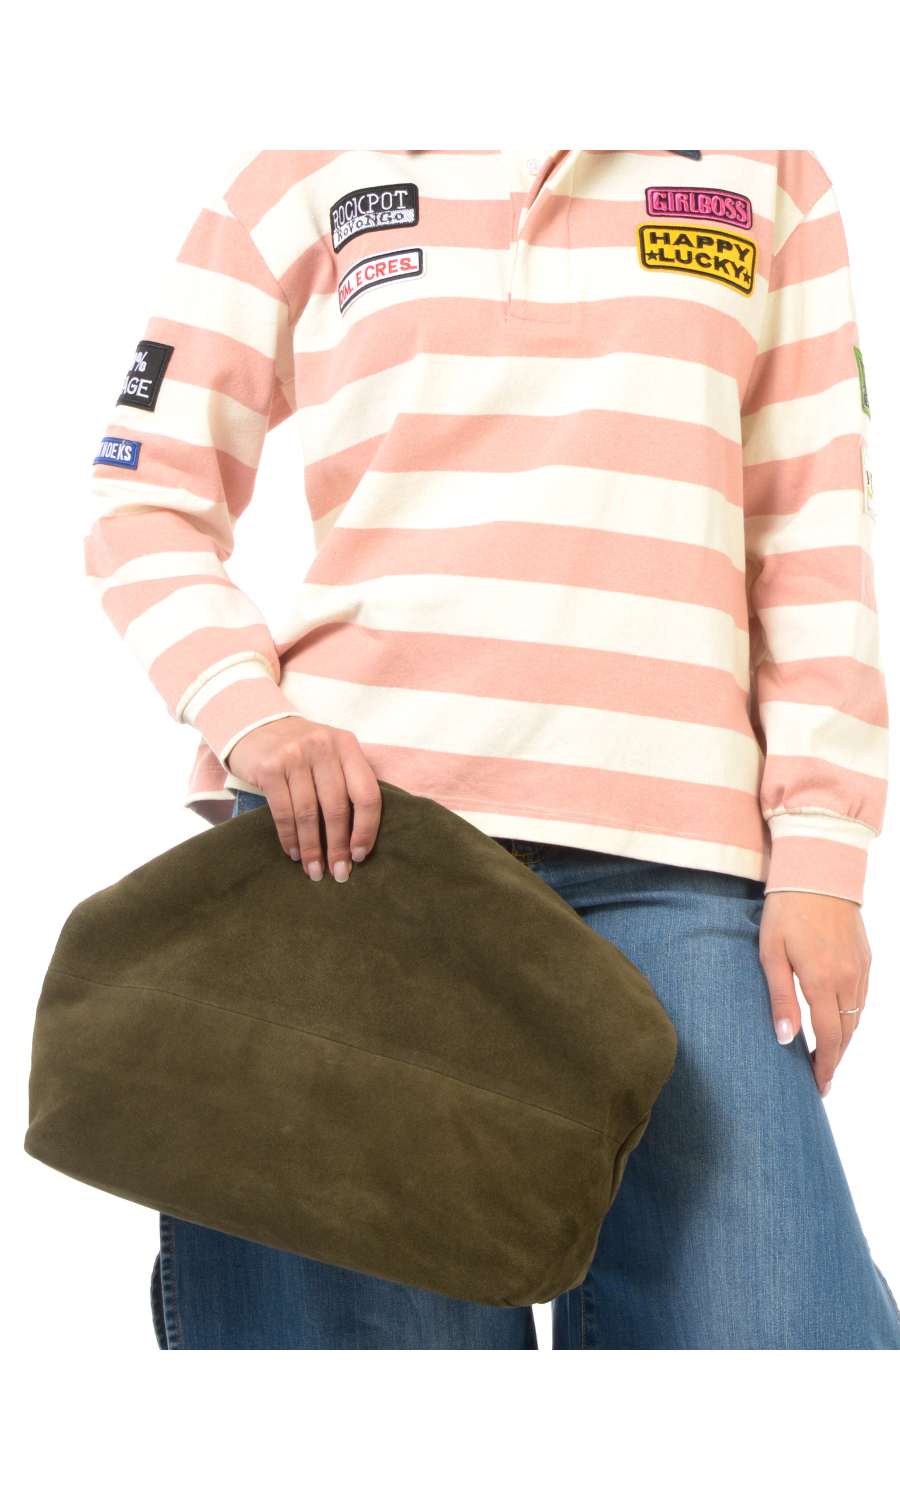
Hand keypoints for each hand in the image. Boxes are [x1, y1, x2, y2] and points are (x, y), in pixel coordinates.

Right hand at [226, 716, 382, 881]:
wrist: (255, 725)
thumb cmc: (300, 749)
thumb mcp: (330, 754)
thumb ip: (347, 781)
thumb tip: (356, 838)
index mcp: (347, 744)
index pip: (367, 793)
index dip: (366, 829)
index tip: (360, 855)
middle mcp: (323, 746)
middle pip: (337, 808)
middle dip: (338, 847)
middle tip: (338, 873)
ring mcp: (294, 755)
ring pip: (308, 814)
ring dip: (312, 848)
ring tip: (314, 870)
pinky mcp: (269, 767)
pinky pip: (283, 812)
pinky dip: (290, 837)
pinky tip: (293, 852)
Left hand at [759, 891, 870, 1095]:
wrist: (818, 871)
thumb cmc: (786, 911)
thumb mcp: (771, 953)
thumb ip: (780, 998)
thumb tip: (786, 1039)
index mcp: (823, 981)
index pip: (830, 1039)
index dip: (825, 1066)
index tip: (818, 1087)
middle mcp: (848, 979)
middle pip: (847, 1034)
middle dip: (835, 1059)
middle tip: (820, 1079)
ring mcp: (861, 968)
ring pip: (857, 1017)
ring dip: (844, 1039)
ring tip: (826, 1055)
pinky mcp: (866, 957)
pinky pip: (862, 997)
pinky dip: (852, 1015)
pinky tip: (839, 1020)